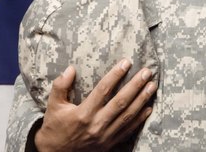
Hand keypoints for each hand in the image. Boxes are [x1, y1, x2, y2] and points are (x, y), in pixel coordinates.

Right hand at [34, 59, 156, 151]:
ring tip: (152, 86)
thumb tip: (71, 69)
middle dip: (136, 85)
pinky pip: (128, 130)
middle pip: (121, 102)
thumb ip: (60, 86)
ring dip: (142, 100)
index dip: (116, 75)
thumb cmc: (55, 128)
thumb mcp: (53, 105)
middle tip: (147, 72)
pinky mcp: (110, 144)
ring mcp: (105, 136)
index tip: (126, 62)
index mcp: (83, 113)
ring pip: (128, 115)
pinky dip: (140, 119)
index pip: (103, 90)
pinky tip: (149, 108)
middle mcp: (97, 124)